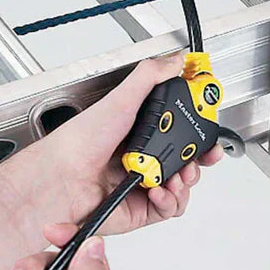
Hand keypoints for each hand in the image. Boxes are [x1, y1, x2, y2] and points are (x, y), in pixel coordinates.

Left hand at [2, 53, 223, 240]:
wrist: (60, 179)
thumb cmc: (80, 141)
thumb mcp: (120, 99)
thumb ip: (150, 76)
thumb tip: (176, 61)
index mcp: (141, 130)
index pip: (180, 128)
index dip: (199, 129)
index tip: (209, 125)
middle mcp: (144, 156)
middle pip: (187, 158)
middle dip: (200, 158)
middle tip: (203, 155)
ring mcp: (143, 183)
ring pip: (183, 185)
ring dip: (186, 180)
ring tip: (177, 174)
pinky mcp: (141, 209)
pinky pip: (170, 207)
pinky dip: (170, 200)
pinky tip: (158, 190)